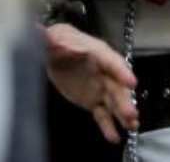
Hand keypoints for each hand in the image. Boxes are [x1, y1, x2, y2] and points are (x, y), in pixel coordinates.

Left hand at [44, 24, 137, 142]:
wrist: (54, 51)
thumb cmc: (59, 40)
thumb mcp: (54, 37)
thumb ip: (51, 39)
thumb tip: (38, 32)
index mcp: (97, 53)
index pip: (111, 61)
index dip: (121, 71)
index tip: (131, 81)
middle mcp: (102, 71)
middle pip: (116, 86)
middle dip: (124, 100)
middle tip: (131, 113)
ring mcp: (99, 87)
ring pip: (113, 102)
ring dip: (122, 114)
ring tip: (132, 125)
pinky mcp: (92, 100)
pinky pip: (102, 114)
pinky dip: (108, 125)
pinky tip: (114, 136)